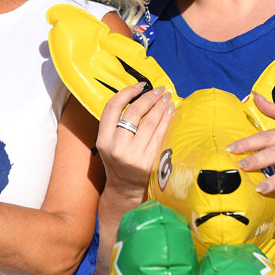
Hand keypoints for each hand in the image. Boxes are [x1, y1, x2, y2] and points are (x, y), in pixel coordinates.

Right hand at [95, 84, 174, 201]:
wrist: (124, 189)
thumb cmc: (117, 161)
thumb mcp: (108, 143)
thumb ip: (116, 123)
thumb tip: (138, 95)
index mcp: (103, 139)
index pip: (113, 108)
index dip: (126, 93)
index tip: (139, 86)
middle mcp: (117, 146)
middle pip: (134, 112)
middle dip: (148, 97)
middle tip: (159, 90)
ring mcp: (134, 155)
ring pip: (149, 122)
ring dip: (160, 106)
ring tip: (167, 97)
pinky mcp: (148, 161)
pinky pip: (160, 134)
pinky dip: (166, 119)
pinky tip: (170, 111)